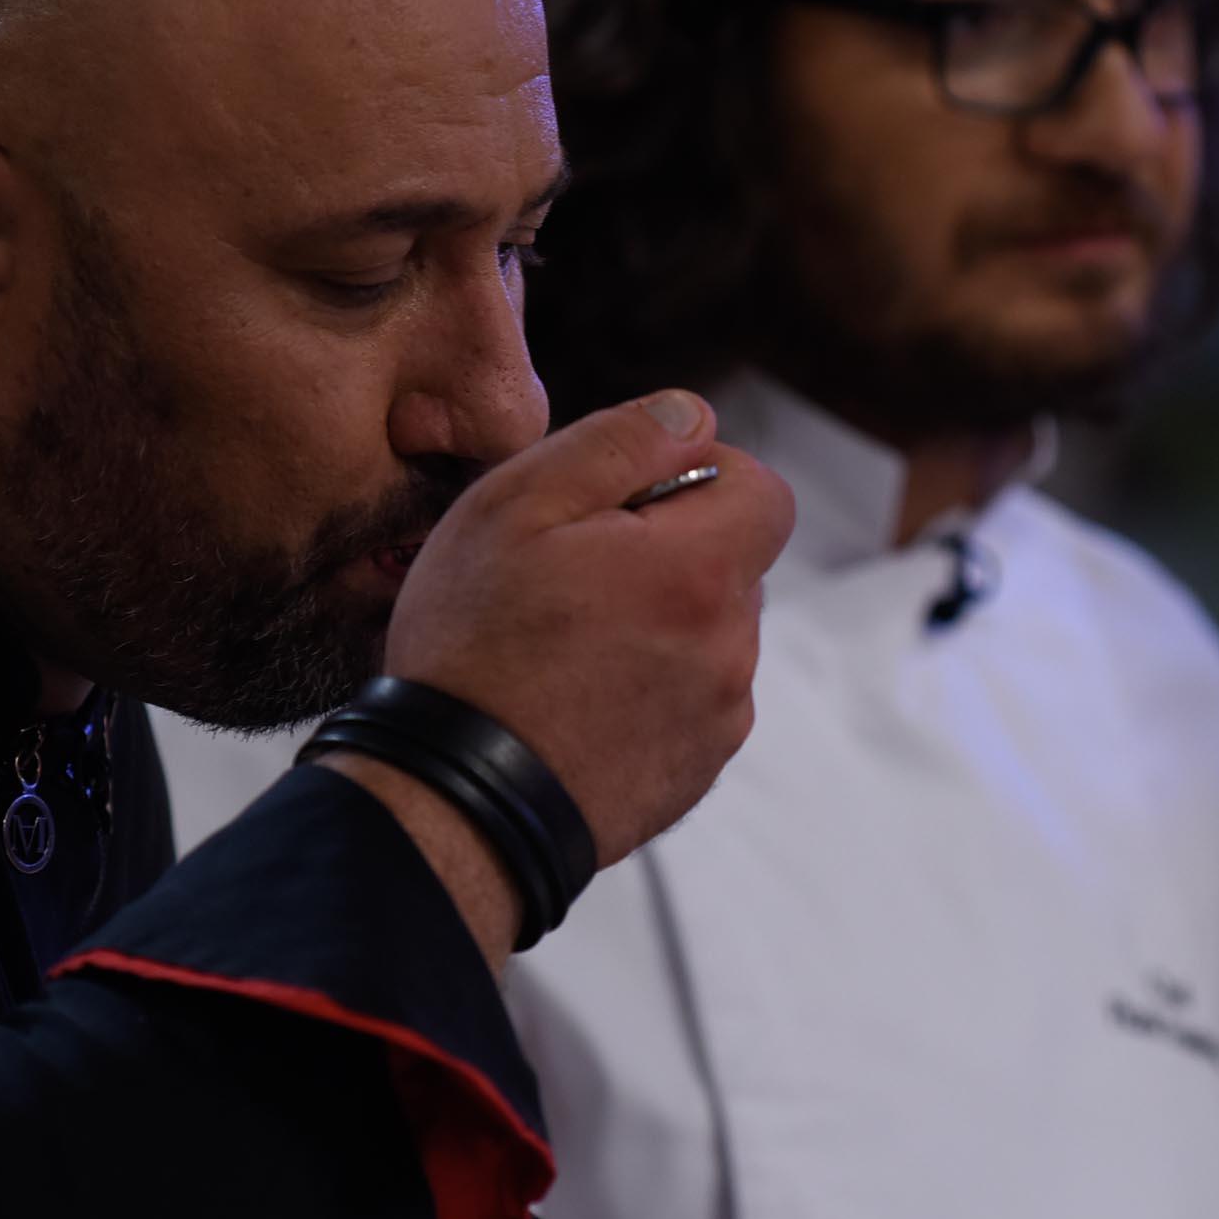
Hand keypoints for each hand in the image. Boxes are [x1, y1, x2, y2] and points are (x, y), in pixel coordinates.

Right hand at [377, 388, 790, 868]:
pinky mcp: (694, 773)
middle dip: (670, 551)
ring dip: (657, 621)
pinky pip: (690, 700)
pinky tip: (573, 696)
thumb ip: (619, 442)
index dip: (701, 475)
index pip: (763, 490)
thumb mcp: (517, 505)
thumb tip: (692, 415)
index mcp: (701, 573)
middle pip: (731, 563)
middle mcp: (730, 648)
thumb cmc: (474, 649)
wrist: (455, 803)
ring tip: (563, 644)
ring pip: (709, 633)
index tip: (626, 500)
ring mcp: (718, 720)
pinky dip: (648, 686)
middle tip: (572, 573)